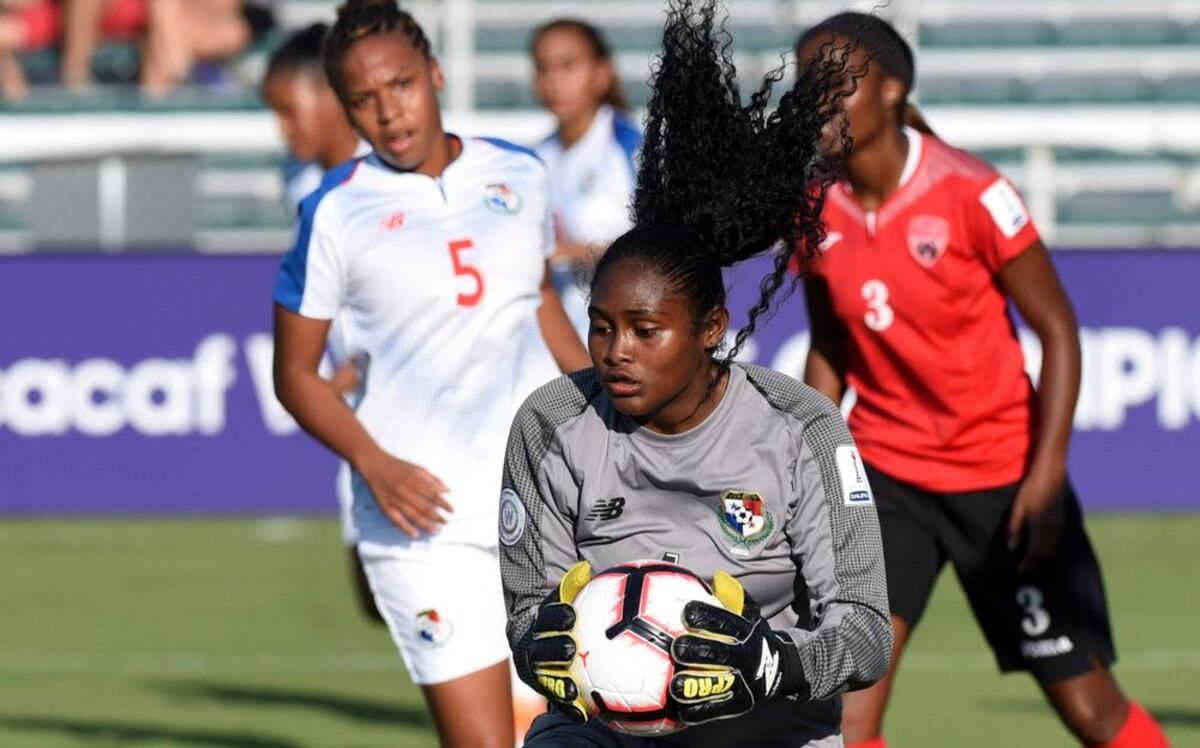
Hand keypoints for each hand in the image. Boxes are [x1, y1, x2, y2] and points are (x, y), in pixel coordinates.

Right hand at [356, 450, 452, 536]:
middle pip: (424, 507)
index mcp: (415, 480)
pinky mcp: (385, 506)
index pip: (433, 495)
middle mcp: (405, 491)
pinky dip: (406, 528)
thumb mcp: (418, 468)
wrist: (375, 465)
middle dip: (437, 517)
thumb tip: (447, 490)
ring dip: (425, 525)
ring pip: (412, 516)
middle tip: (445, 522)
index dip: (444, 504)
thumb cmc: (399, 466)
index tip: (452, 511)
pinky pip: (396, 520)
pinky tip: (415, 534)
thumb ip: (433, 479)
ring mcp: (395, 500)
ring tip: (435, 531)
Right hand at [528, 561, 591, 721]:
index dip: (555, 616)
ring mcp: (536, 669)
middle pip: (539, 649)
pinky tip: (584, 715)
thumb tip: (584, 567)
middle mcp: (532, 646)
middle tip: (569, 649)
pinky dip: (568, 708)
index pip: (545, 617)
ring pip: (543, 677)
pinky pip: (555, 699)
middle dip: (552, 649)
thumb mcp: (566, 598)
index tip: (571, 615)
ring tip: (572, 690)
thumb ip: (575, 586)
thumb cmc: (563, 613)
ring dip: (556, 684)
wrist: (540, 635)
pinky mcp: (544, 687)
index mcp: (538, 621)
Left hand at [670, 572, 805, 724]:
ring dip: (694, 685)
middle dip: (697, 650)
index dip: (707, 616)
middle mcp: (745, 656)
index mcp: (745, 632)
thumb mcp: (750, 615)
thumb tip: (715, 576)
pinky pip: (718, 708)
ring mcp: (744, 681)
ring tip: (674, 686)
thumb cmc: (753, 636)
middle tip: (676, 647)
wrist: (781, 668)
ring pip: (717, 683)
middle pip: (719, 653)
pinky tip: (682, 711)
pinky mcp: (741, 702)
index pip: (725, 622)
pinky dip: (700, 710)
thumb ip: (734, 597)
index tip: (687, 612)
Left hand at [1007, 467, 1065, 573]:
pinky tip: (1045, 552)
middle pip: (1044, 553)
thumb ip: (1015, 528)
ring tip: (1033, 564)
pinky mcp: (1062, 521)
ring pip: (1053, 549)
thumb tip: (1011, 548)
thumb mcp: (1018, 507)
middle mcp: (1052, 528)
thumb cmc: (1030, 489)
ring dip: (1043, 559)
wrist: (1050, 476)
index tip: (1019, 570)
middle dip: (1035, 563)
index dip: (1027, 563)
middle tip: (1025, 570)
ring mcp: (1059, 525)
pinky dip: (1050, 551)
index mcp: (1039, 525)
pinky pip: (1057, 542)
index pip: (1034, 551)